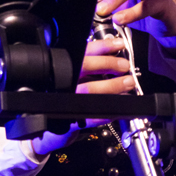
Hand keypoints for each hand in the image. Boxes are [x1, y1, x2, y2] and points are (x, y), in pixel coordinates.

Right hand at [30, 37, 135, 155]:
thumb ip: (90, 65)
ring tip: (127, 84)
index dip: (102, 46)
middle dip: (108, 64)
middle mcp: (60, 81)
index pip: (82, 51)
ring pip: (89, 89)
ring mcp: (63, 100)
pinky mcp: (67, 121)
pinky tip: (120, 107)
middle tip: (124, 67)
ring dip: (112, 87)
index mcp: (62, 67)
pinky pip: (91, 115)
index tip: (119, 44)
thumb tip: (115, 52)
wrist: (48, 131)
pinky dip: (108, 111)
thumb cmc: (63, 99)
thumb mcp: (73, 77)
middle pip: (84, 66)